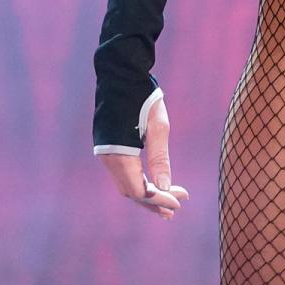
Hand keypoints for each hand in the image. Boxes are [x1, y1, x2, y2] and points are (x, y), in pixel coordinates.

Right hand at [97, 95, 190, 219]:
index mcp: (118, 154)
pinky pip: (123, 173)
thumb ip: (160, 158)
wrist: (121, 73)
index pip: (138, 190)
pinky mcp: (108, 147)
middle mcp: (107, 157)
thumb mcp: (158, 127)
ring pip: (126, 184)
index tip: (179, 203)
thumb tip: (165, 187)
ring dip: (146, 194)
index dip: (158, 200)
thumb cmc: (143, 97)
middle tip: (175, 210)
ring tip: (167, 204)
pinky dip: (138, 181)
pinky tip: (153, 184)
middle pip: (130, 192)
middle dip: (153, 202)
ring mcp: (105, 153)